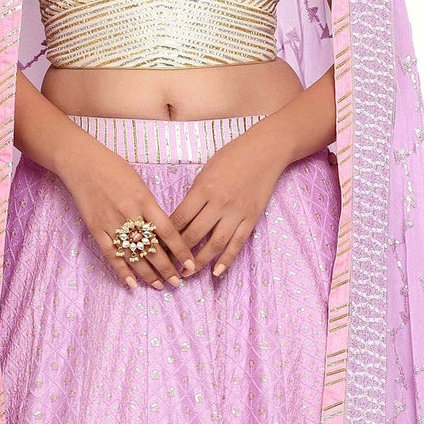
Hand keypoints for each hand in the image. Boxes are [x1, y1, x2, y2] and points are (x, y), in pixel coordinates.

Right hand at [57, 140, 197, 290]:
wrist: (82, 162)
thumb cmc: (114, 169)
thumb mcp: (140, 184)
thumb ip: (151, 208)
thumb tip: (163, 233)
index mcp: (144, 200)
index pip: (168, 232)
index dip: (180, 251)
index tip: (190, 264)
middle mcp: (129, 214)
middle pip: (152, 249)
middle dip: (167, 269)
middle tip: (177, 283)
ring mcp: (111, 223)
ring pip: (133, 256)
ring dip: (147, 274)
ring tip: (158, 285)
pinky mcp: (96, 229)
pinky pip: (111, 254)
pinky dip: (121, 270)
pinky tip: (131, 283)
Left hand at [168, 122, 287, 277]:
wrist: (265, 151)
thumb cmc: (232, 157)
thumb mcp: (205, 172)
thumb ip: (194, 196)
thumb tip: (180, 220)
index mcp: (203, 189)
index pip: (179, 219)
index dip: (167, 236)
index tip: (158, 246)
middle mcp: (219, 203)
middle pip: (194, 235)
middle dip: (179, 253)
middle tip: (168, 265)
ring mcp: (237, 212)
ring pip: (215, 244)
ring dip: (200, 262)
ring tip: (188, 273)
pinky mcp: (251, 218)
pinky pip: (237, 243)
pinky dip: (226, 260)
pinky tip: (216, 271)